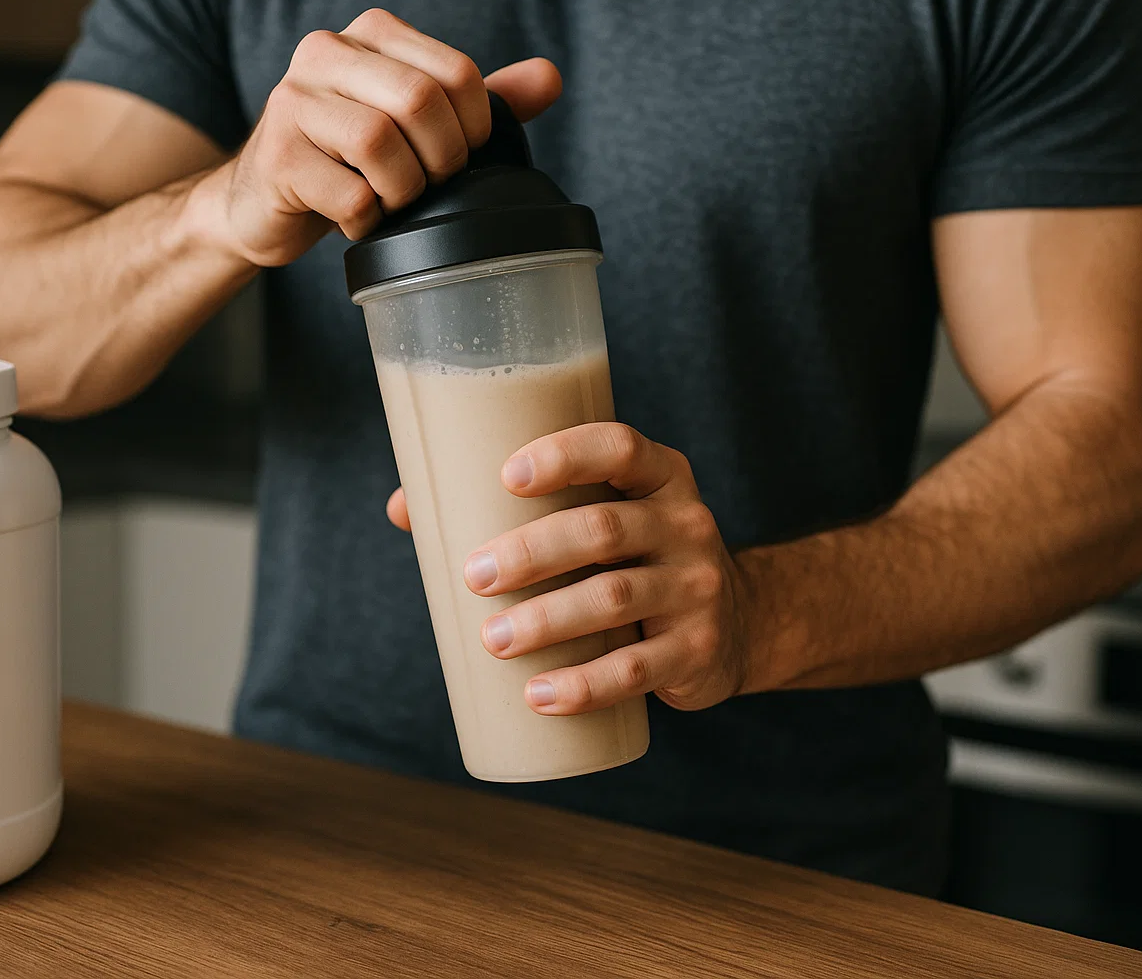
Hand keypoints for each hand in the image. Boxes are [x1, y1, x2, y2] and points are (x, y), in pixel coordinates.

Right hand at [193, 7, 562, 266]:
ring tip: (392, 203)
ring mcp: (293, 103)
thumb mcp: (410, 123)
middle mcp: (324, 54)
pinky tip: (358, 221)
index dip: (474, 127)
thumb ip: (475, 100)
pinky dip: (367, 221)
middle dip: (441, 160)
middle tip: (429, 186)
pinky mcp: (277, 158)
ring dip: (403, 191)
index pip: (454, 71)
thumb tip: (549, 77)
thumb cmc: (344, 161)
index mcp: (369, 35)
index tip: (459, 157)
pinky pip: (349, 194)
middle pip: (419, 100)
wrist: (260, 204)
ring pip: (380, 143)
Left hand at [387, 423, 754, 714]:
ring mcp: (697, 587)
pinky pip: (637, 669)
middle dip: (531, 551)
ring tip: (493, 640)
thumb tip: (404, 507)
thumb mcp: (598, 518)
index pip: (619, 447)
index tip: (505, 475)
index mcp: (660, 477)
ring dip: (547, 620)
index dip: (564, 455)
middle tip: (472, 575)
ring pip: (616, 599)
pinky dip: (584, 685)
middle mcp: (687, 523)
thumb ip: (512, 506)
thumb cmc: (631, 558)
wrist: (737, 624)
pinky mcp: (698, 650)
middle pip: (603, 528)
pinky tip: (540, 695)